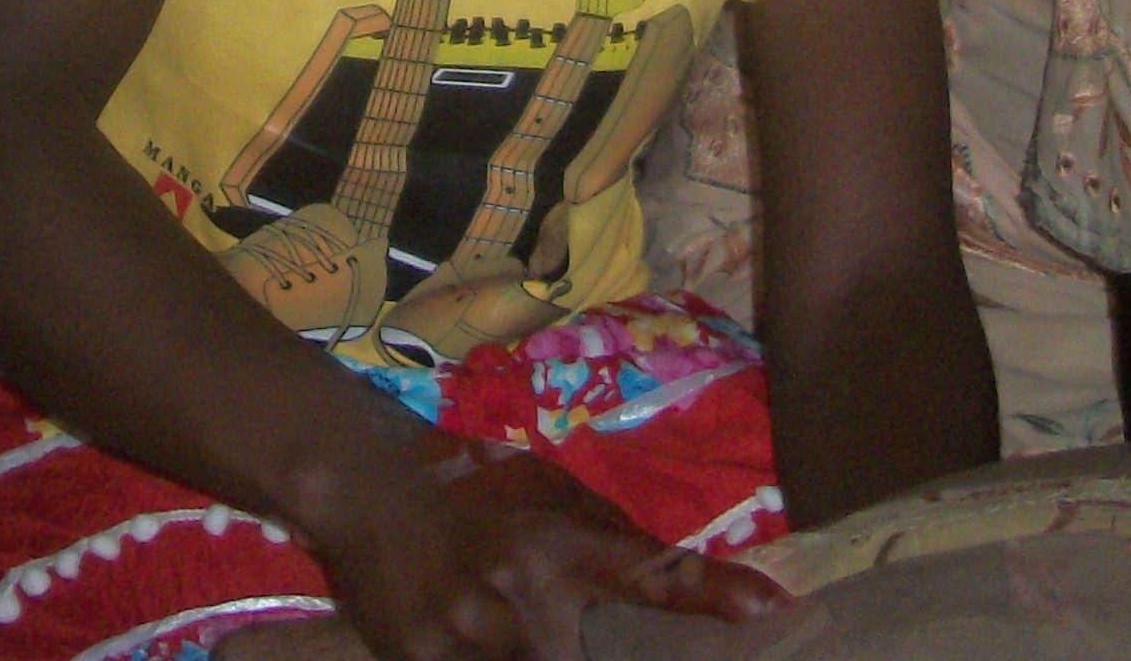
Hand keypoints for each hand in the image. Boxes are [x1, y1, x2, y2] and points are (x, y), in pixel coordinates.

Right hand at [308, 437, 782, 660]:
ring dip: (542, 655)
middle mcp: (520, 595)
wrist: (363, 488)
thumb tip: (684, 582)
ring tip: (524, 631)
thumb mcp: (547, 498)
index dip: (709, 594)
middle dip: (612, 657)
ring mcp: (468, 638)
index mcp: (557, 545)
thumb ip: (609, 545)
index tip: (768, 609)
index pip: (650, 573)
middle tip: (608, 639)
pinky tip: (481, 639)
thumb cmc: (470, 488)